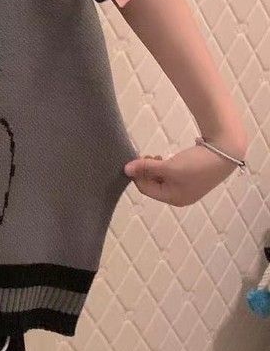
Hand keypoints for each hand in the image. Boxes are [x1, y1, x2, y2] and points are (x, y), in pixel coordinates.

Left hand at [124, 143, 241, 206]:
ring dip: (154, 168)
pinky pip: (171, 174)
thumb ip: (146, 168)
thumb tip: (125, 169)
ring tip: (155, 156)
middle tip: (146, 156)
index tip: (135, 160)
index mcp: (174, 198)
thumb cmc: (194, 164)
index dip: (137, 175)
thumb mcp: (168, 167)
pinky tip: (165, 157)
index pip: (146, 190)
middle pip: (153, 185)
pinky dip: (164, 166)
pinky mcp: (192, 176)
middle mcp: (180, 196)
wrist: (224, 152)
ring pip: (161, 178)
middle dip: (146, 171)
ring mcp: (187, 187)